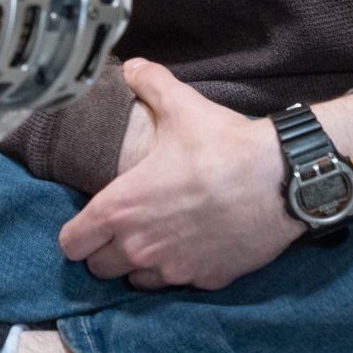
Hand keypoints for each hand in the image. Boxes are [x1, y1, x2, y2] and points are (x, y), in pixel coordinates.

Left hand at [59, 60, 299, 290]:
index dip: (74, 234)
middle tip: (120, 227)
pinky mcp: (206, 281)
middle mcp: (141, 246)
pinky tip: (190, 244)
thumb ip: (147, 82)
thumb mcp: (179, 105)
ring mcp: (174, 269)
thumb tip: (132, 67)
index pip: (71, 243)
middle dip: (104, 250)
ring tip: (153, 236)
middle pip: (99, 268)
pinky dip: (177, 270)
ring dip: (137, 264)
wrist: (281, 180)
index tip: (86, 223)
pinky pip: (177, 284)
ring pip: (135, 281)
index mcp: (121, 208)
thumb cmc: (223, 145)